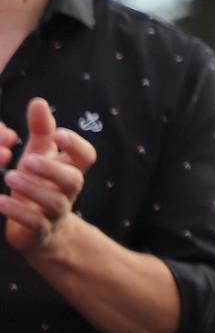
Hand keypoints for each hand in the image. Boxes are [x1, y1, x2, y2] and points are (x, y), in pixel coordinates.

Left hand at [0, 98, 97, 256]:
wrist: (38, 230)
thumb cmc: (38, 184)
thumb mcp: (39, 154)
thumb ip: (40, 130)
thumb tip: (39, 101)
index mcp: (70, 170)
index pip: (86, 157)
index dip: (76, 146)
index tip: (59, 135)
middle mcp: (67, 192)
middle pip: (74, 180)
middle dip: (52, 169)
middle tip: (26, 161)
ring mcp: (56, 213)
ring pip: (55, 203)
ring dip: (32, 189)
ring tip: (9, 178)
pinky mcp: (40, 231)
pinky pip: (34, 223)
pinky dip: (17, 212)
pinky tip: (0, 201)